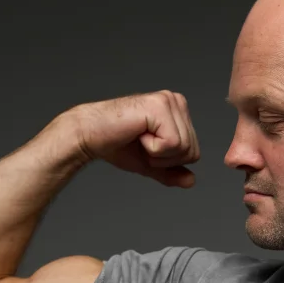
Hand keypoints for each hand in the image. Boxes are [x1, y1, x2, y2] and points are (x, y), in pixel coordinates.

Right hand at [66, 91, 200, 186]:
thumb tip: (191, 181)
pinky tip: (137, 134)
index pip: (194, 152)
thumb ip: (171, 172)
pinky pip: (173, 143)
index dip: (169, 161)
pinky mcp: (159, 106)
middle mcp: (176, 101)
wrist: (89, 136)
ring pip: (184, 147)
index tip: (147, 147)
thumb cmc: (117, 145)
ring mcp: (168, 101)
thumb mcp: (151, 163)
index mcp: (178, 111)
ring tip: (139, 138)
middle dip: (165, 159)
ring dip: (157, 153)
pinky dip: (153, 148)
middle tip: (141, 144)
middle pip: (192, 151)